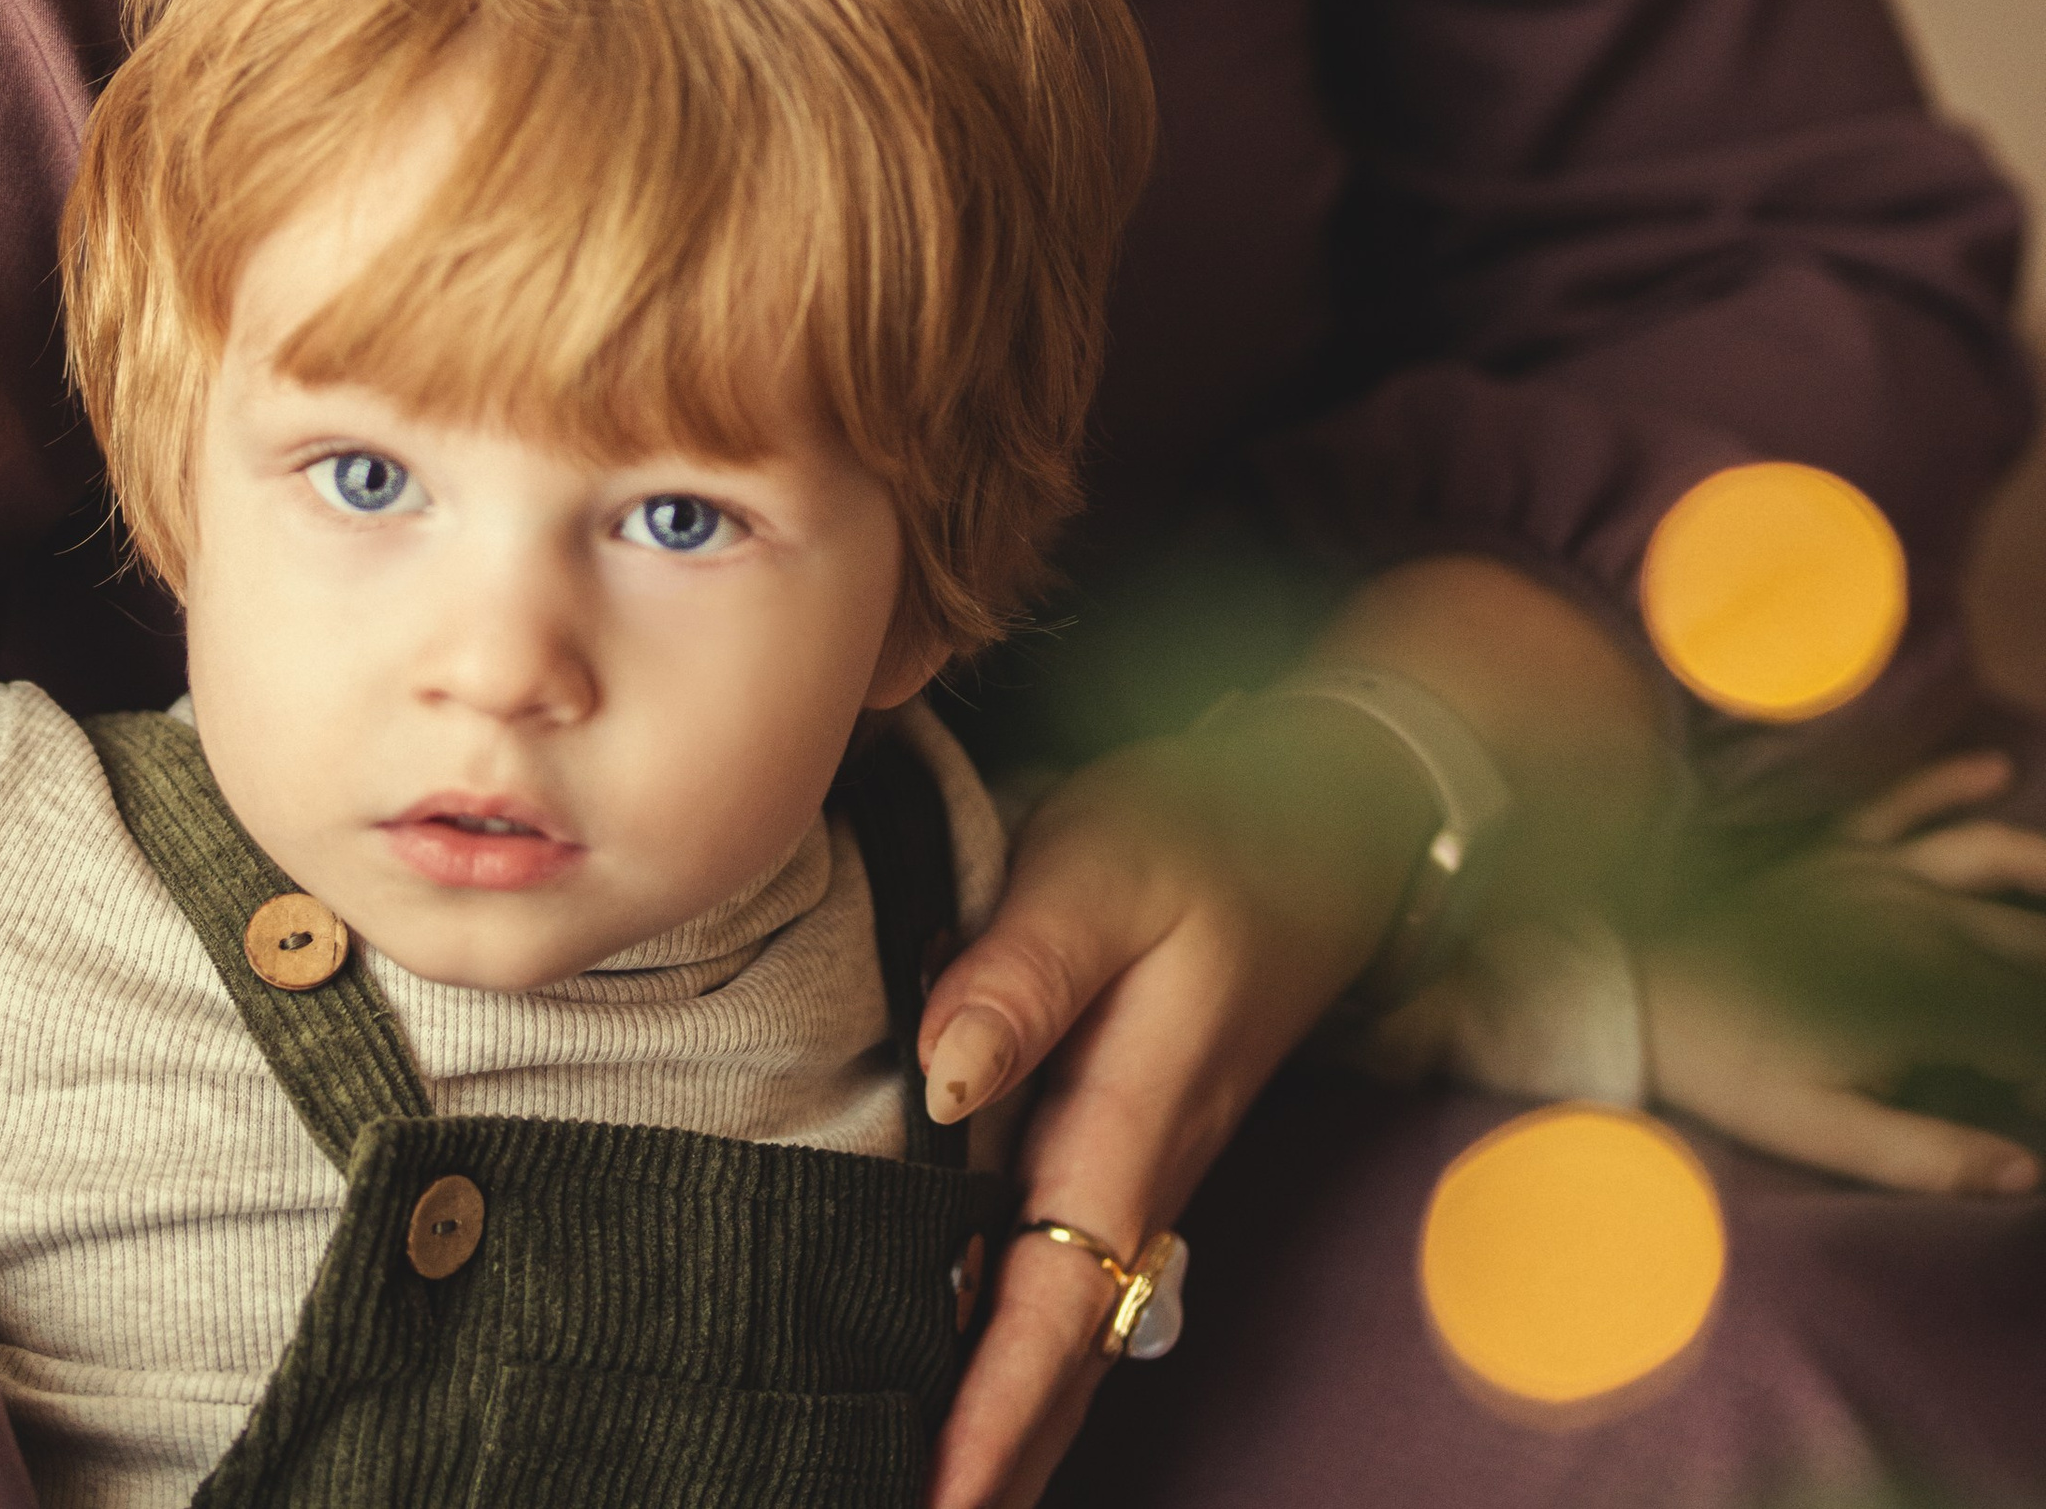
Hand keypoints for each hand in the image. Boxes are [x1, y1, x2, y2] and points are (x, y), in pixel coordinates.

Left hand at [916, 707, 1435, 1508]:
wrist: (1329, 813)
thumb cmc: (1210, 833)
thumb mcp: (1104, 866)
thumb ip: (1021, 971)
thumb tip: (939, 1076)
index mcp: (1131, 1123)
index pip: (1051, 1311)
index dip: (987, 1419)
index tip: (933, 1506)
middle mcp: (1145, 1175)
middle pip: (1065, 1363)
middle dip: (994, 1466)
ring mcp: (1148, 1168)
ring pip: (1073, 1334)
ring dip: (1011, 1422)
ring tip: (924, 1491)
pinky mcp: (1139, 1140)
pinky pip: (1079, 1282)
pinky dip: (1027, 1352)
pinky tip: (971, 1369)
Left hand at [1644, 750, 2045, 1195]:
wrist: (1636, 987)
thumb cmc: (1730, 1068)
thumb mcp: (1825, 1133)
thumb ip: (1930, 1156)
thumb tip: (2027, 1172)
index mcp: (1922, 997)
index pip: (2025, 1036)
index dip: (2041, 1076)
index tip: (2032, 1106)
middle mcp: (1915, 918)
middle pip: (2026, 946)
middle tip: (2040, 1023)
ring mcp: (1876, 870)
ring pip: (1989, 859)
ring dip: (2043, 874)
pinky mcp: (1835, 843)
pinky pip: (1902, 798)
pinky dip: (1948, 781)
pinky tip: (1991, 768)